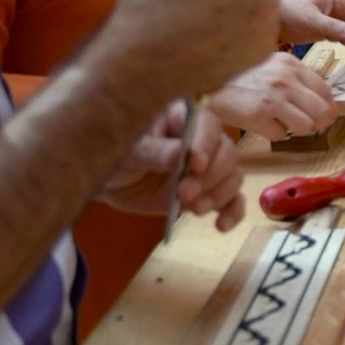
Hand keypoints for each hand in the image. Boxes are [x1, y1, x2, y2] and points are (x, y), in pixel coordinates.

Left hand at [99, 101, 244, 231]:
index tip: (196, 166)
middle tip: (185, 193)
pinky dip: (232, 212)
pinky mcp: (209, 192)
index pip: (207, 124)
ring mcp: (209, 168)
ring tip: (195, 210)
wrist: (111, 183)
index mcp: (183, 119)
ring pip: (233, 176)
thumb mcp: (126, 153)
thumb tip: (178, 153)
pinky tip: (221, 225)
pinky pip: (233, 200)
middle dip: (210, 176)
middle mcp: (203, 140)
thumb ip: (151, 152)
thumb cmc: (116, 158)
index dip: (206, 144)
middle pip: (227, 152)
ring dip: (219, 195)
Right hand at [209, 52, 337, 140]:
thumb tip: (319, 100)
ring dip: (296, 129)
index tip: (322, 114)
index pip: (326, 91)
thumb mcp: (271, 65)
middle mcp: (285, 81)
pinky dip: (272, 133)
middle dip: (320, 123)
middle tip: (310, 125)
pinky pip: (280, 135)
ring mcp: (272, 99)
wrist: (204, 79)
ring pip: (306, 127)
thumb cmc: (238, 74)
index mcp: (291, 65)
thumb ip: (294, 78)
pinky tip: (261, 123)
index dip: (327, 107)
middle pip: (324, 112)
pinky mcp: (257, 116)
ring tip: (281, 122)